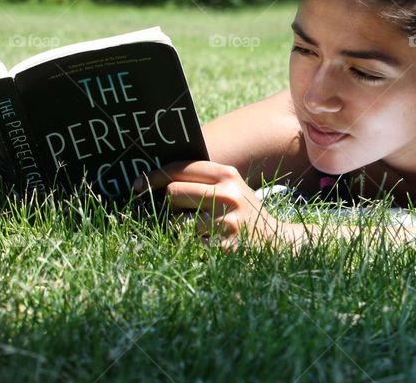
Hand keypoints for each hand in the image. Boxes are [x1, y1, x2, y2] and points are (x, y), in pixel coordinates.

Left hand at [139, 161, 279, 249]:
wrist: (278, 242)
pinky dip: (192, 246)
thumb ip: (202, 180)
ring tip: (203, 231)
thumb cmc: (245, 214)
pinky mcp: (223, 247)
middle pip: (173, 192)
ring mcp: (225, 222)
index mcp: (228, 175)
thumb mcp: (232, 188)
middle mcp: (227, 195)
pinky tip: (209, 245)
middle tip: (181, 212)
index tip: (138, 184)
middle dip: (170, 204)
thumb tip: (155, 181)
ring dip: (182, 229)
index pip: (181, 168)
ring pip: (177, 222)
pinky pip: (188, 244)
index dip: (154, 175)